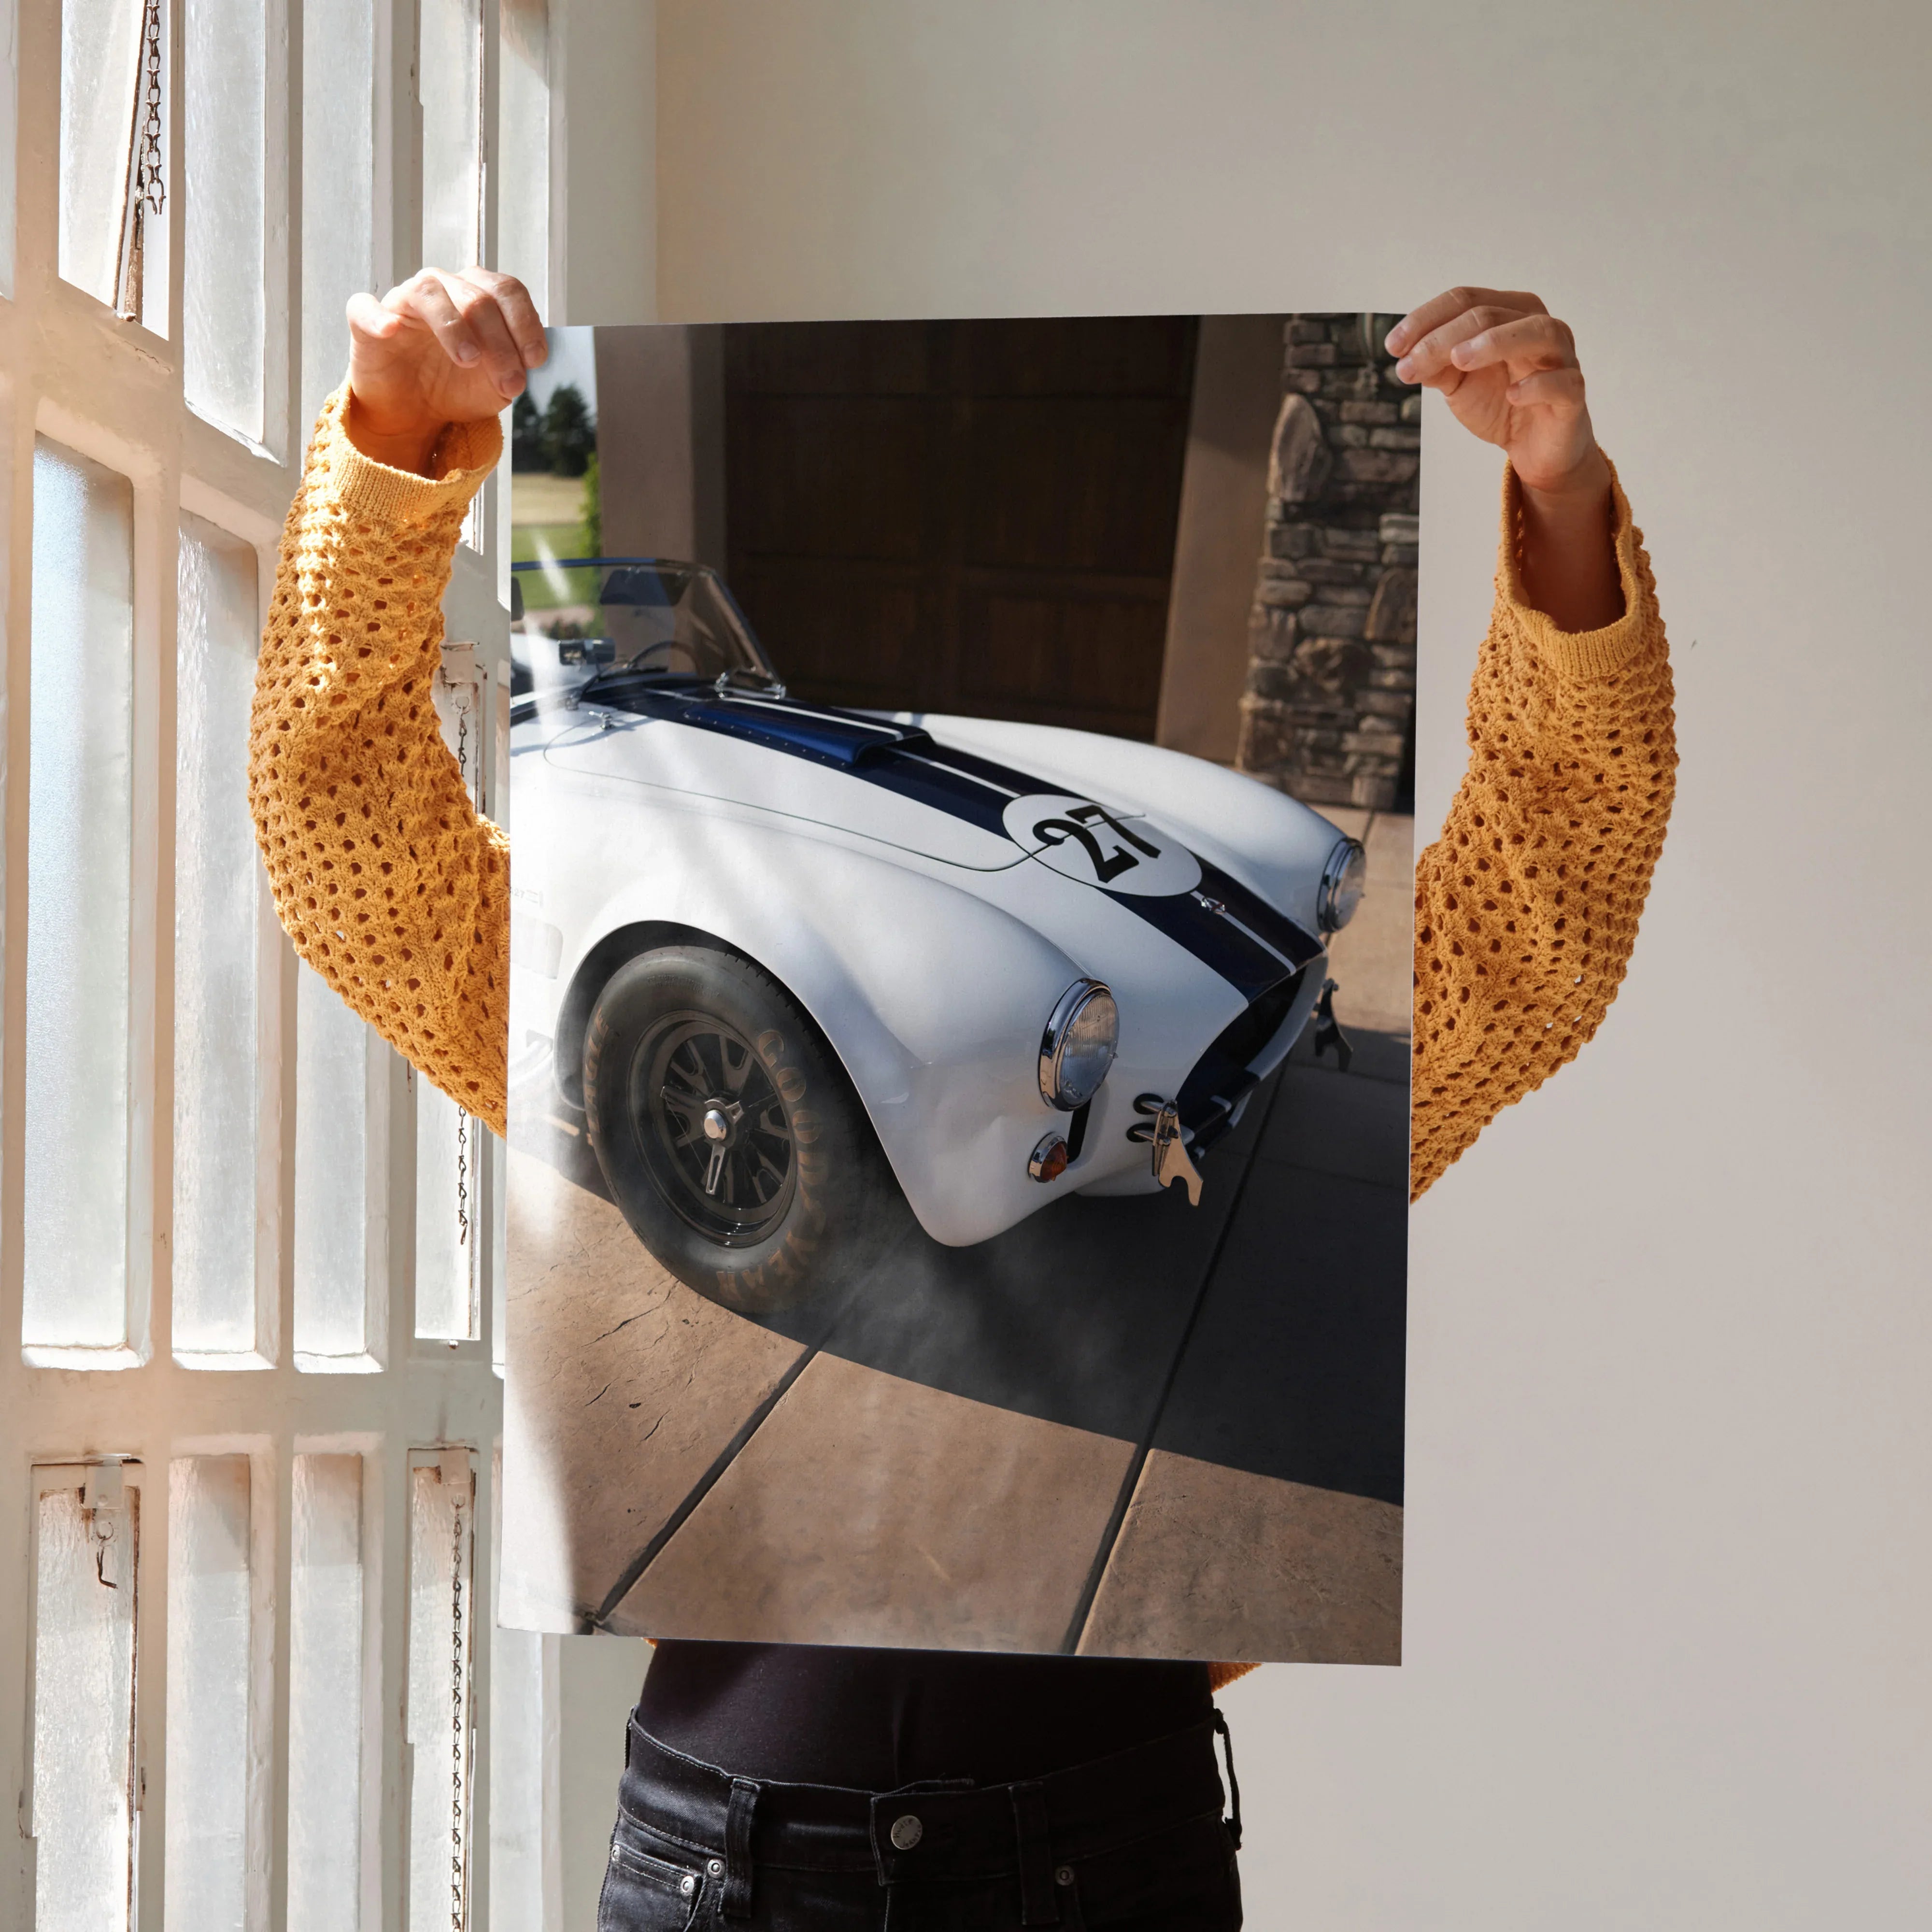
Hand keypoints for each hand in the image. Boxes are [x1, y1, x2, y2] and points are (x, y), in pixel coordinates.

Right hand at [344, 267, 546, 474]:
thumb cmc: (457, 387)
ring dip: (454, 327)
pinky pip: (365, 308)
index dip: (525, 323)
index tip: (535, 360)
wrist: (414, 412)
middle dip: (500, 343)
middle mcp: (443, 288)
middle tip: (510, 383)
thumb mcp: (497, 384)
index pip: (507, 291)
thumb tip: (528, 361)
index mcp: (478, 294)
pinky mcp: (366, 321)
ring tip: (469, 360)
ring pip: (429, 293)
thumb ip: (515, 367)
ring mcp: (404, 301)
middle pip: (477, 297)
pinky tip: (391, 330)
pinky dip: (378, 317)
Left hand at [1389, 287, 1621, 628]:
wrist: (1533, 448)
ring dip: (1495, 342)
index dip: (1426, 319)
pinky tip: (1512, 394)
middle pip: (1491, 314)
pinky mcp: (1573, 395)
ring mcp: (1561, 358)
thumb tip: (1406, 355)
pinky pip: (1562, 382)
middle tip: (1410, 363)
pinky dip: (1537, 385)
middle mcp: (1538, 326)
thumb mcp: (1458, 383)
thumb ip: (1435, 365)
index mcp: (1509, 314)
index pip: (1466, 300)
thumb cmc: (1499, 403)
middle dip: (1444, 337)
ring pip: (1537, 332)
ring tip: (1459, 360)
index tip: (1393, 346)